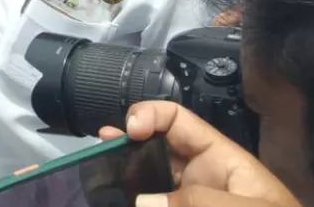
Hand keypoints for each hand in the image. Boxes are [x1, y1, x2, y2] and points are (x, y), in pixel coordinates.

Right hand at [99, 102, 300, 206]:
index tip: (129, 131)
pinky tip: (107, 201)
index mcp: (219, 161)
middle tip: (98, 155)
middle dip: (122, 149)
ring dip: (119, 181)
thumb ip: (198, 202)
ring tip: (94, 180)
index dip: (149, 115)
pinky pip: (148, 205)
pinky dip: (125, 202)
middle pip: (151, 153)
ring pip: (143, 186)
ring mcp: (183, 203)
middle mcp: (197, 181)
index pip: (177, 120)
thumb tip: (142, 201)